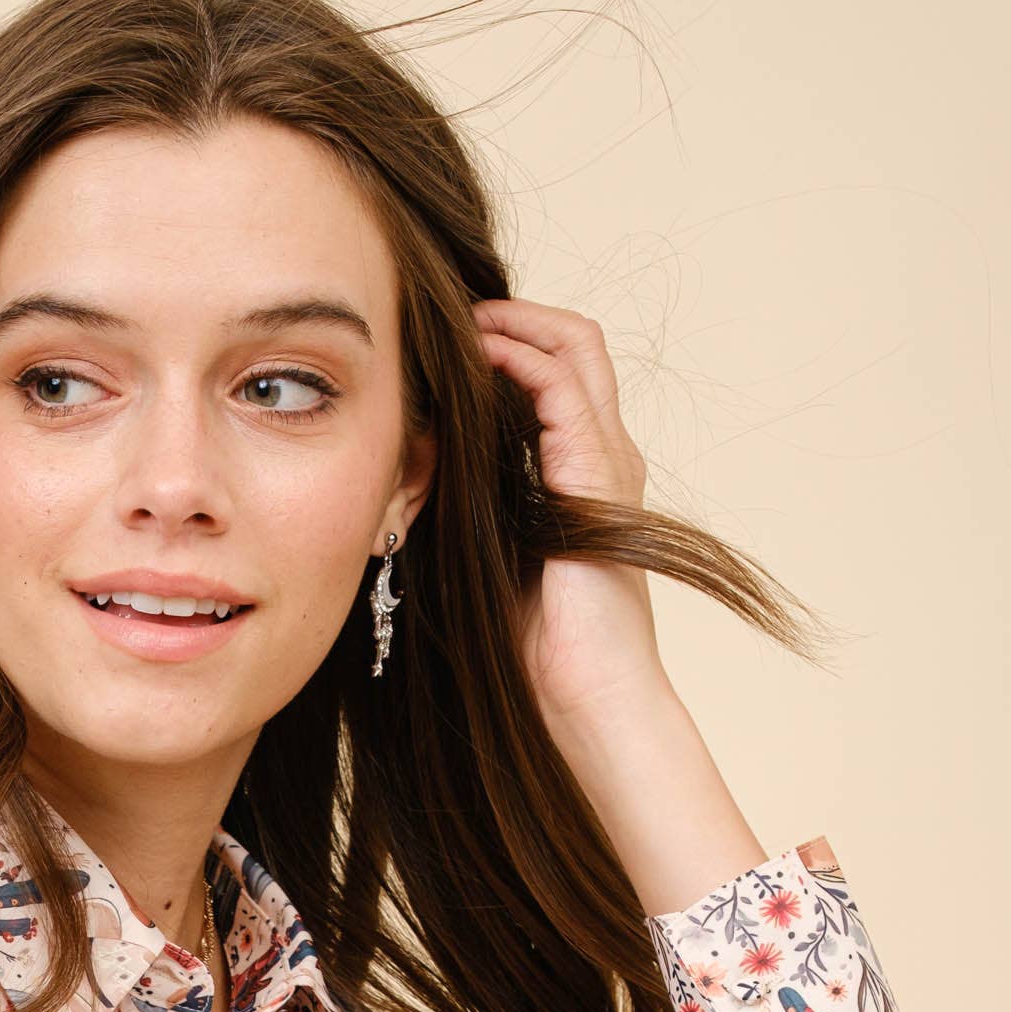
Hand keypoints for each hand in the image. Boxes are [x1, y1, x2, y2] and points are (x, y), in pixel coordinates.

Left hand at [468, 297, 664, 731]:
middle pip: (570, 343)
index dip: (504, 343)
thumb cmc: (527, 650)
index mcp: (579, 473)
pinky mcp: (599, 472)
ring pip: (572, 346)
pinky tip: (472, 358)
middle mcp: (602, 455)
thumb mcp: (480, 554)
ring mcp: (606, 459)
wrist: (580, 697)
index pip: (554, 373)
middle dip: (509, 316)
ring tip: (457, 321)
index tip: (442, 343)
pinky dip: (517, 357)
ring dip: (512, 322)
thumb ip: (460, 502)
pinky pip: (562, 384)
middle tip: (448, 314)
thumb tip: (404, 468)